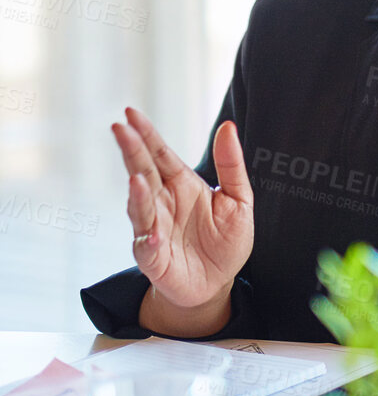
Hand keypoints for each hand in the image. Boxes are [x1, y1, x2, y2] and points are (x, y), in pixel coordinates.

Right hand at [111, 106, 253, 314]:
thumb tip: (228, 126)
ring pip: (140, 208)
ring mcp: (153, 229)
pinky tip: (151, 233)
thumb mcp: (239, 199)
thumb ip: (232, 165)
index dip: (147, 135)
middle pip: (143, 172)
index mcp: (182, 185)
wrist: (217, 282)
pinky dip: (148, 239)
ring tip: (136, 179)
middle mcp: (162, 203)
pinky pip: (147, 246)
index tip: (131, 113)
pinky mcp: (153, 258)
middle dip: (132, 151)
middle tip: (120, 128)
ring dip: (137, 195)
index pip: (161, 155)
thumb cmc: (224, 240)